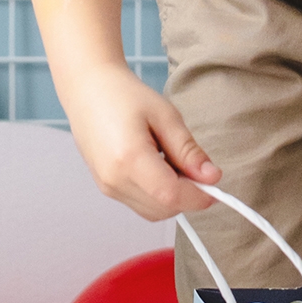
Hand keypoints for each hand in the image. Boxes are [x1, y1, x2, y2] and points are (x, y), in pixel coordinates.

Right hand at [62, 64, 221, 220]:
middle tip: (196, 168)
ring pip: (153, 212)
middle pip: (163, 209)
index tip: (214, 183)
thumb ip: (188, 150)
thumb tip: (212, 177)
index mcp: (129, 158)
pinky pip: (140, 204)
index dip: (198, 196)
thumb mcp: (165, 115)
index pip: (171, 195)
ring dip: (173, 198)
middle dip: (188, 196)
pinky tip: (158, 168)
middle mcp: (114, 179)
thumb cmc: (124, 95)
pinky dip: (158, 195)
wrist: (88, 90)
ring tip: (173, 163)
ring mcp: (107, 187)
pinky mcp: (106, 188)